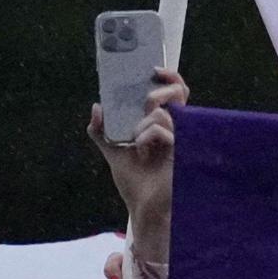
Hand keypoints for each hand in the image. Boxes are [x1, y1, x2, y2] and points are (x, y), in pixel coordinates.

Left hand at [86, 70, 189, 262]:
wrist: (143, 209)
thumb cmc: (135, 183)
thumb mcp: (113, 152)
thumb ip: (102, 131)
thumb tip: (96, 107)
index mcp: (163, 126)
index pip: (174, 93)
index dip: (169, 77)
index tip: (153, 69)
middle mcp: (175, 129)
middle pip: (180, 94)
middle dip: (162, 90)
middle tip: (146, 100)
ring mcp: (180, 140)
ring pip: (163, 113)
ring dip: (142, 125)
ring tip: (136, 143)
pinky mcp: (181, 151)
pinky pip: (162, 131)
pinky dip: (145, 137)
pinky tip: (141, 152)